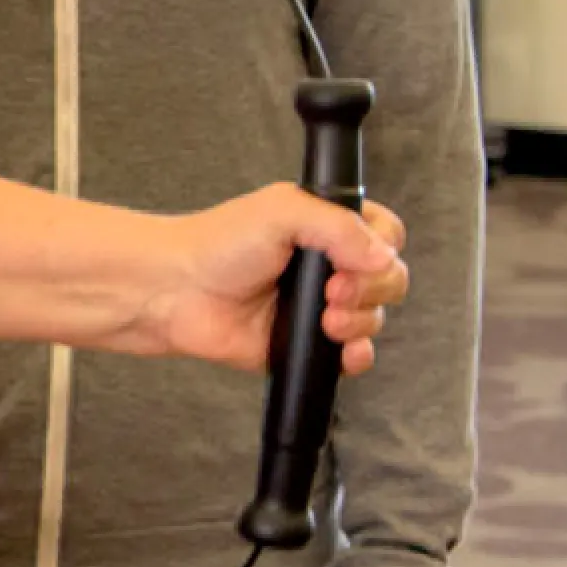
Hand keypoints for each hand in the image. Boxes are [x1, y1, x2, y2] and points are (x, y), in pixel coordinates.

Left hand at [140, 189, 405, 371]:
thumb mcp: (282, 211)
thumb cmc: (217, 244)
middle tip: (334, 290)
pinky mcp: (307, 344)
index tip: (357, 257)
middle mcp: (329, 266)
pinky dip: (355, 355)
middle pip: (389, 280)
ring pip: (374, 318)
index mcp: (327, 227)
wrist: (177, 292)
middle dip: (372, 289)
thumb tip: (382, 255)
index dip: (383, 249)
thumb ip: (339, 226)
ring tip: (325, 318)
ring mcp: (320, 307)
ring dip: (361, 321)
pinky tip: (340, 348)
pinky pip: (352, 356)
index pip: (386, 235)